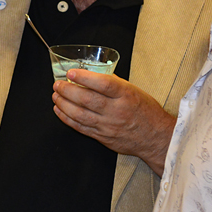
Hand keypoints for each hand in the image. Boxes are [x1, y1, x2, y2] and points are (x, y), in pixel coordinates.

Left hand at [52, 70, 175, 174]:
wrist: (156, 138)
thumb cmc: (146, 111)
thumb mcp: (135, 91)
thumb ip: (114, 83)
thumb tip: (93, 75)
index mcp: (126, 95)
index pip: (103, 84)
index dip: (85, 78)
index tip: (71, 72)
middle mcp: (117, 110)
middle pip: (87, 100)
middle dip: (68, 90)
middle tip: (58, 84)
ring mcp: (108, 126)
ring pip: (80, 114)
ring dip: (64, 104)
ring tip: (56, 95)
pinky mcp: (103, 137)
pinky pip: (81, 128)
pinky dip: (67, 118)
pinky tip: (59, 110)